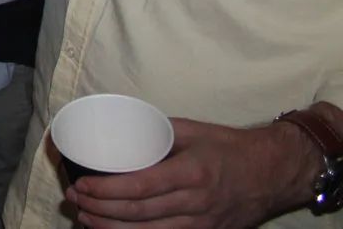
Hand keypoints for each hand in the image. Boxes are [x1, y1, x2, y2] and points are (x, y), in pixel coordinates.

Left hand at [66, 117, 313, 227]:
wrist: (275, 172)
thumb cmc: (231, 147)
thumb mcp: (193, 131)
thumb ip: (156, 132)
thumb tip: (120, 129)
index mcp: (191, 172)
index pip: (140, 187)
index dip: (106, 190)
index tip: (82, 184)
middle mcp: (196, 202)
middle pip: (139, 213)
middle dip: (100, 209)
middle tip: (75, 200)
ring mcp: (203, 223)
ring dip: (112, 228)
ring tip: (86, 218)